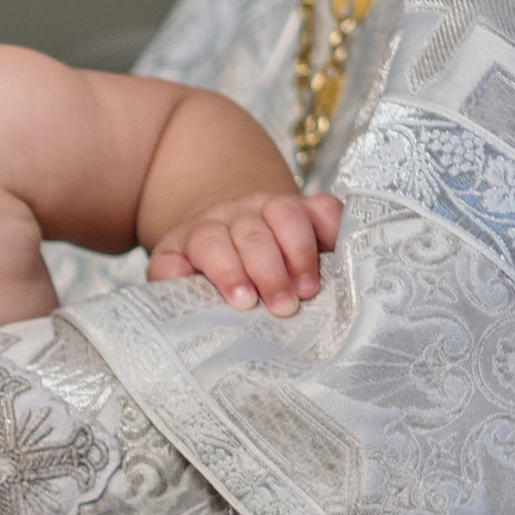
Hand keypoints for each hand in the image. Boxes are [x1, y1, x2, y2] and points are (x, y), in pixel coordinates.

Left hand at [145, 185, 341, 313]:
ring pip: (288, 215)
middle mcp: (237, 214)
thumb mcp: (177, 274)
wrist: (226, 228)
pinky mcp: (306, 206)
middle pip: (253, 235)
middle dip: (270, 273)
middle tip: (285, 307)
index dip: (228, 271)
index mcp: (201, 233)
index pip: (211, 244)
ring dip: (301, 254)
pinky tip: (340, 258)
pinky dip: (337, 228)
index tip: (244, 302)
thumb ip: (174, 284)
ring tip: (310, 290)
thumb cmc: (203, 266)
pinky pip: (324, 208)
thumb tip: (178, 303)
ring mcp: (273, 206)